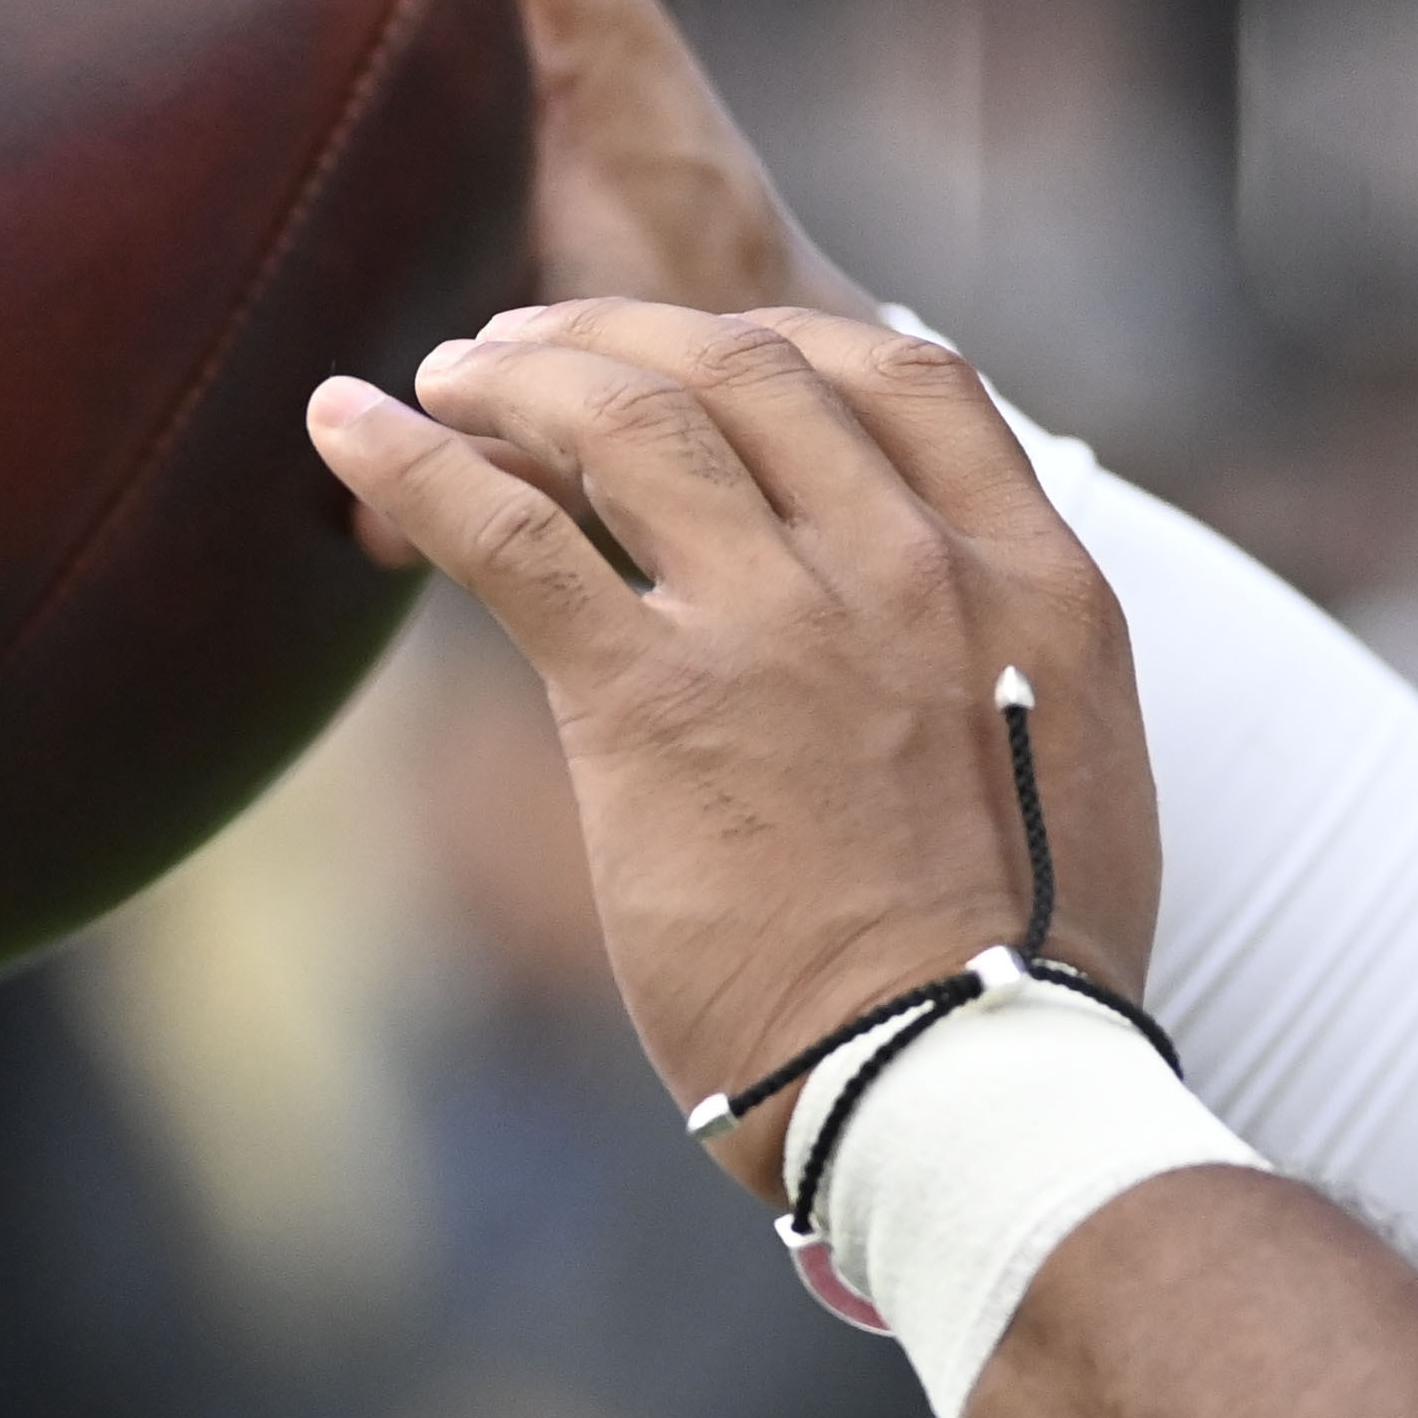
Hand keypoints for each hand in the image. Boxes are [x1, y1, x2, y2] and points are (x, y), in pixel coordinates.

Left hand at [307, 302, 1157, 1195]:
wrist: (958, 1082)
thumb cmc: (1020, 965)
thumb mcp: (1071, 754)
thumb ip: (1006, 651)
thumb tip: (946, 624)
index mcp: (1031, 573)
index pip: (909, 373)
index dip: (786, 341)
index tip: (710, 352)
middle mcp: (913, 563)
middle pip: (751, 368)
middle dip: (629, 335)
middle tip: (540, 346)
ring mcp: (784, 620)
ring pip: (630, 417)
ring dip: (520, 372)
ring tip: (448, 372)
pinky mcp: (653, 699)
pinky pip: (507, 530)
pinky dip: (414, 460)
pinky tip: (346, 424)